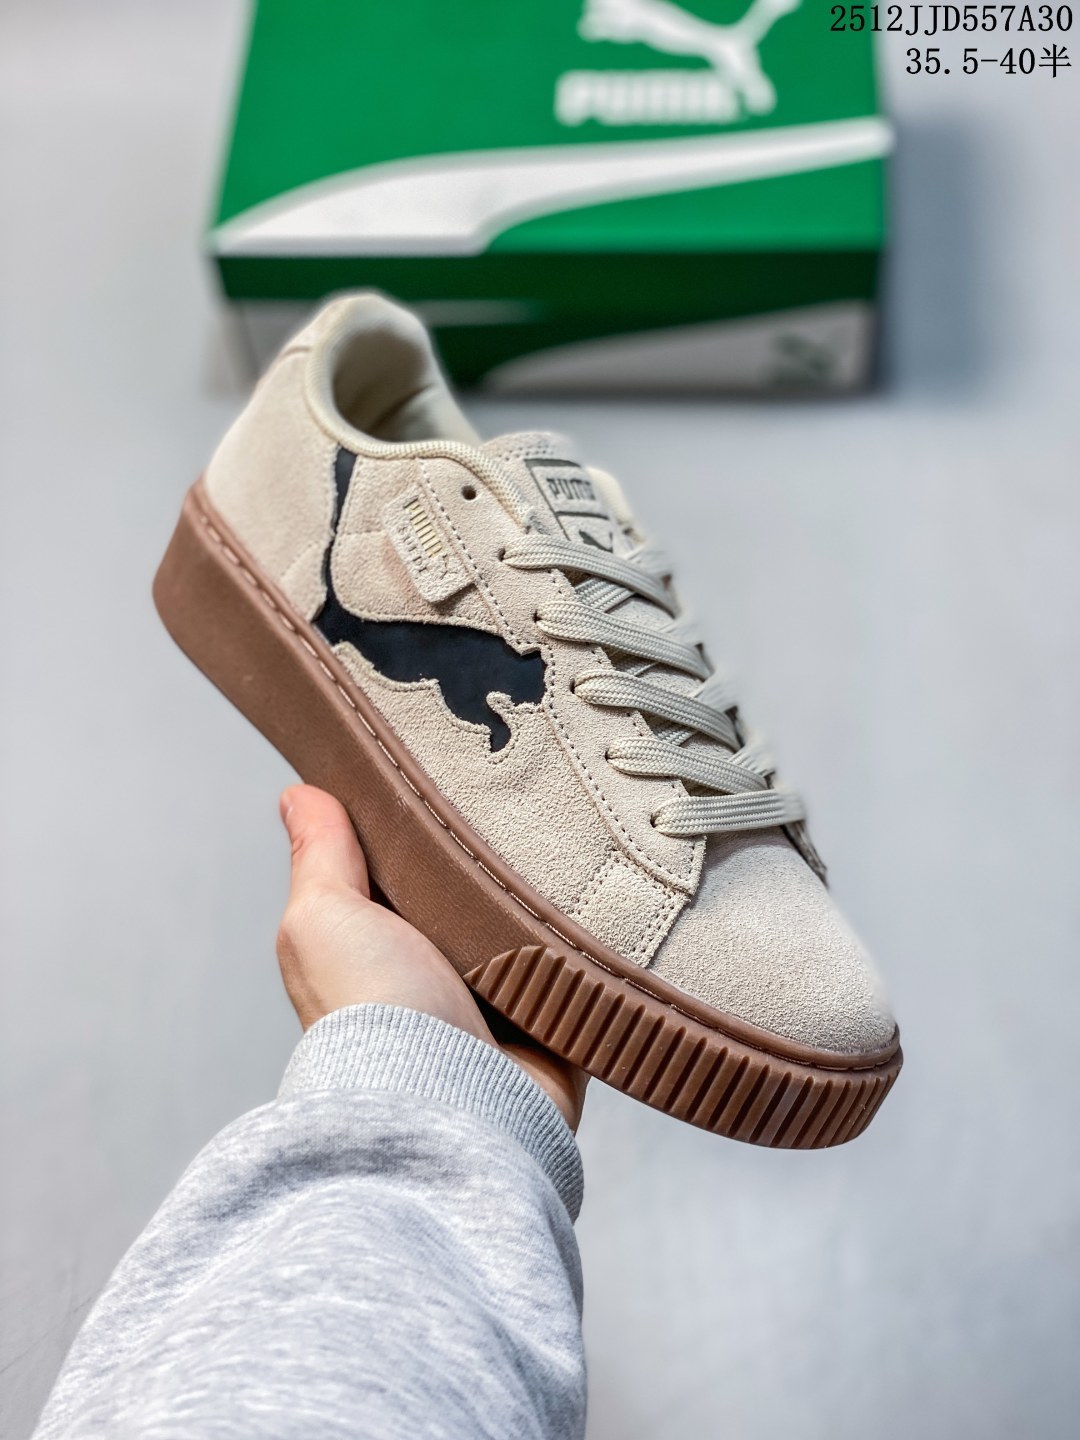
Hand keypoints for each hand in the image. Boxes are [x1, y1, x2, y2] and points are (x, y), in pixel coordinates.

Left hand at [276, 785, 587, 1130]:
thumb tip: (297, 794)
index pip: (407, 867)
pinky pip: (590, 960)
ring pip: (535, 920)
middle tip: (530, 788)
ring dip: (552, 890)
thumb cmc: (372, 1013)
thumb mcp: (324, 917)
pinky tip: (611, 890)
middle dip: (500, 850)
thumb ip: (320, 857)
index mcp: (382, 944)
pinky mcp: (561, 1017)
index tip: (453, 762)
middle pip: (477, 889)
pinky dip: (598, 935)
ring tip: (580, 829)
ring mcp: (503, 997)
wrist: (452, 1100)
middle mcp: (440, 971)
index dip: (424, 821)